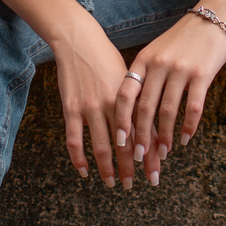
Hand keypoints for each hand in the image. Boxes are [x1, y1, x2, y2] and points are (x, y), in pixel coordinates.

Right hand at [52, 21, 138, 189]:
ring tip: (112, 183)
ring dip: (107, 168)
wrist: (79, 40)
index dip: (149, 155)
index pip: (143, 133)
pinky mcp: (71, 109)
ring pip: (101, 146)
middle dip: (130, 167)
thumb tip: (148, 129)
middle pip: (124, 144)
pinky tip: (84, 171)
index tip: (155, 173)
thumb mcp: (127, 79)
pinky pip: (74, 140)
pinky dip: (79, 158)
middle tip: (135, 185)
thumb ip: (136, 104)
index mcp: (129, 98)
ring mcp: (90, 108)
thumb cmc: (107, 59)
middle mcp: (112, 105)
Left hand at [114, 12, 225, 181]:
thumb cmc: (183, 38)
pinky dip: (189, 126)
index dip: (121, 119)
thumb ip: (145, 74)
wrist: (215, 17)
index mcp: (144, 60)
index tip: (119, 141)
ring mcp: (180, 69)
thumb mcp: (157, 50)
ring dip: (164, 136)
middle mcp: (159, 65)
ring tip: (163, 153)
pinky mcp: (202, 74)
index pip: (126, 94)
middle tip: (139, 157)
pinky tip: (186, 139)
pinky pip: (193, 107)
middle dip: (141, 136)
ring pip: (167, 111)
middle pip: (145, 107)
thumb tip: (134, 108)